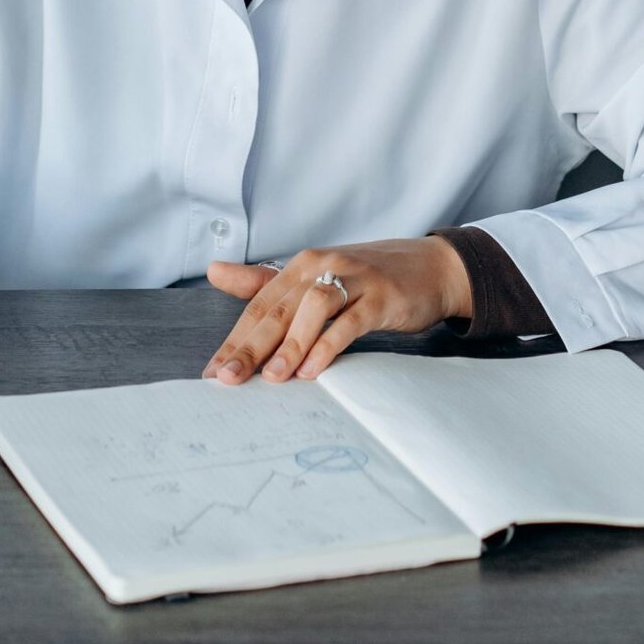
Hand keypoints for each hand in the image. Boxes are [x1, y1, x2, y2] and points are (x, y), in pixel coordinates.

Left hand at [204, 237, 472, 385]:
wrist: (431, 267)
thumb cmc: (366, 279)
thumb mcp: (314, 277)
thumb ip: (264, 281)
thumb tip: (213, 271)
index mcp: (302, 264)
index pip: (259, 304)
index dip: (235, 338)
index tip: (212, 372)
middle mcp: (322, 265)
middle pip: (279, 308)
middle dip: (250, 345)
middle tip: (227, 379)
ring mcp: (353, 279)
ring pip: (312, 309)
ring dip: (290, 344)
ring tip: (272, 378)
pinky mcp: (380, 296)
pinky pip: (349, 320)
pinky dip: (329, 344)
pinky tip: (314, 369)